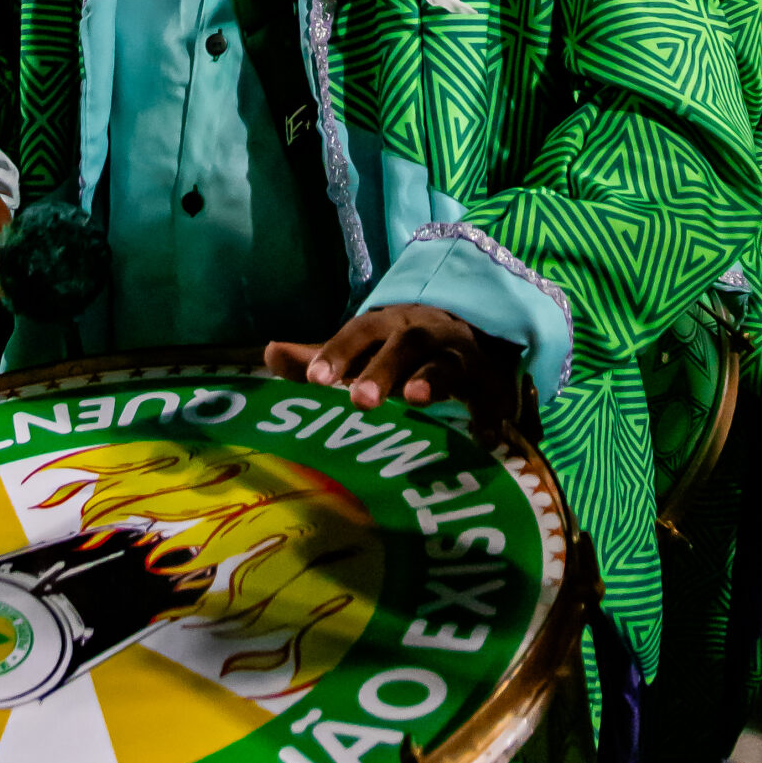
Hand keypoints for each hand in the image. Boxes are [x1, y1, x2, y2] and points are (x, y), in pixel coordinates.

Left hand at [265, 305, 528, 447]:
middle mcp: (422, 334)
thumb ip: (319, 355)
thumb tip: (269, 353)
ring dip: (431, 379)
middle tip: (359, 401)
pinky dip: (488, 414)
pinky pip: (491, 397)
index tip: (314, 379)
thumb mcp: (362, 347)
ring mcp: (458, 354)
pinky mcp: (489, 381)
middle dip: (382, 369)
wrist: (468, 329)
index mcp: (387, 326)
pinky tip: (482, 436)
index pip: (358, 332)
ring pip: (445, 362)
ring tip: (416, 399)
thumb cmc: (398, 347)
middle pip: (402, 345)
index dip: (337, 353)